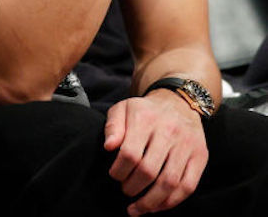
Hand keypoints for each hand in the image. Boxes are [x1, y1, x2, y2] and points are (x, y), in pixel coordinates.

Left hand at [104, 90, 207, 215]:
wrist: (178, 102)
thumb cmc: (144, 111)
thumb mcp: (122, 109)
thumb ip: (113, 127)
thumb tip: (109, 146)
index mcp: (145, 119)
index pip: (130, 153)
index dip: (119, 171)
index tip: (114, 175)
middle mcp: (168, 132)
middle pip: (149, 170)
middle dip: (133, 187)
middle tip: (125, 190)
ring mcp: (186, 146)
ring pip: (170, 182)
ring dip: (152, 201)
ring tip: (138, 208)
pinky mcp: (200, 157)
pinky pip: (188, 186)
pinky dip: (172, 201)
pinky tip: (158, 206)